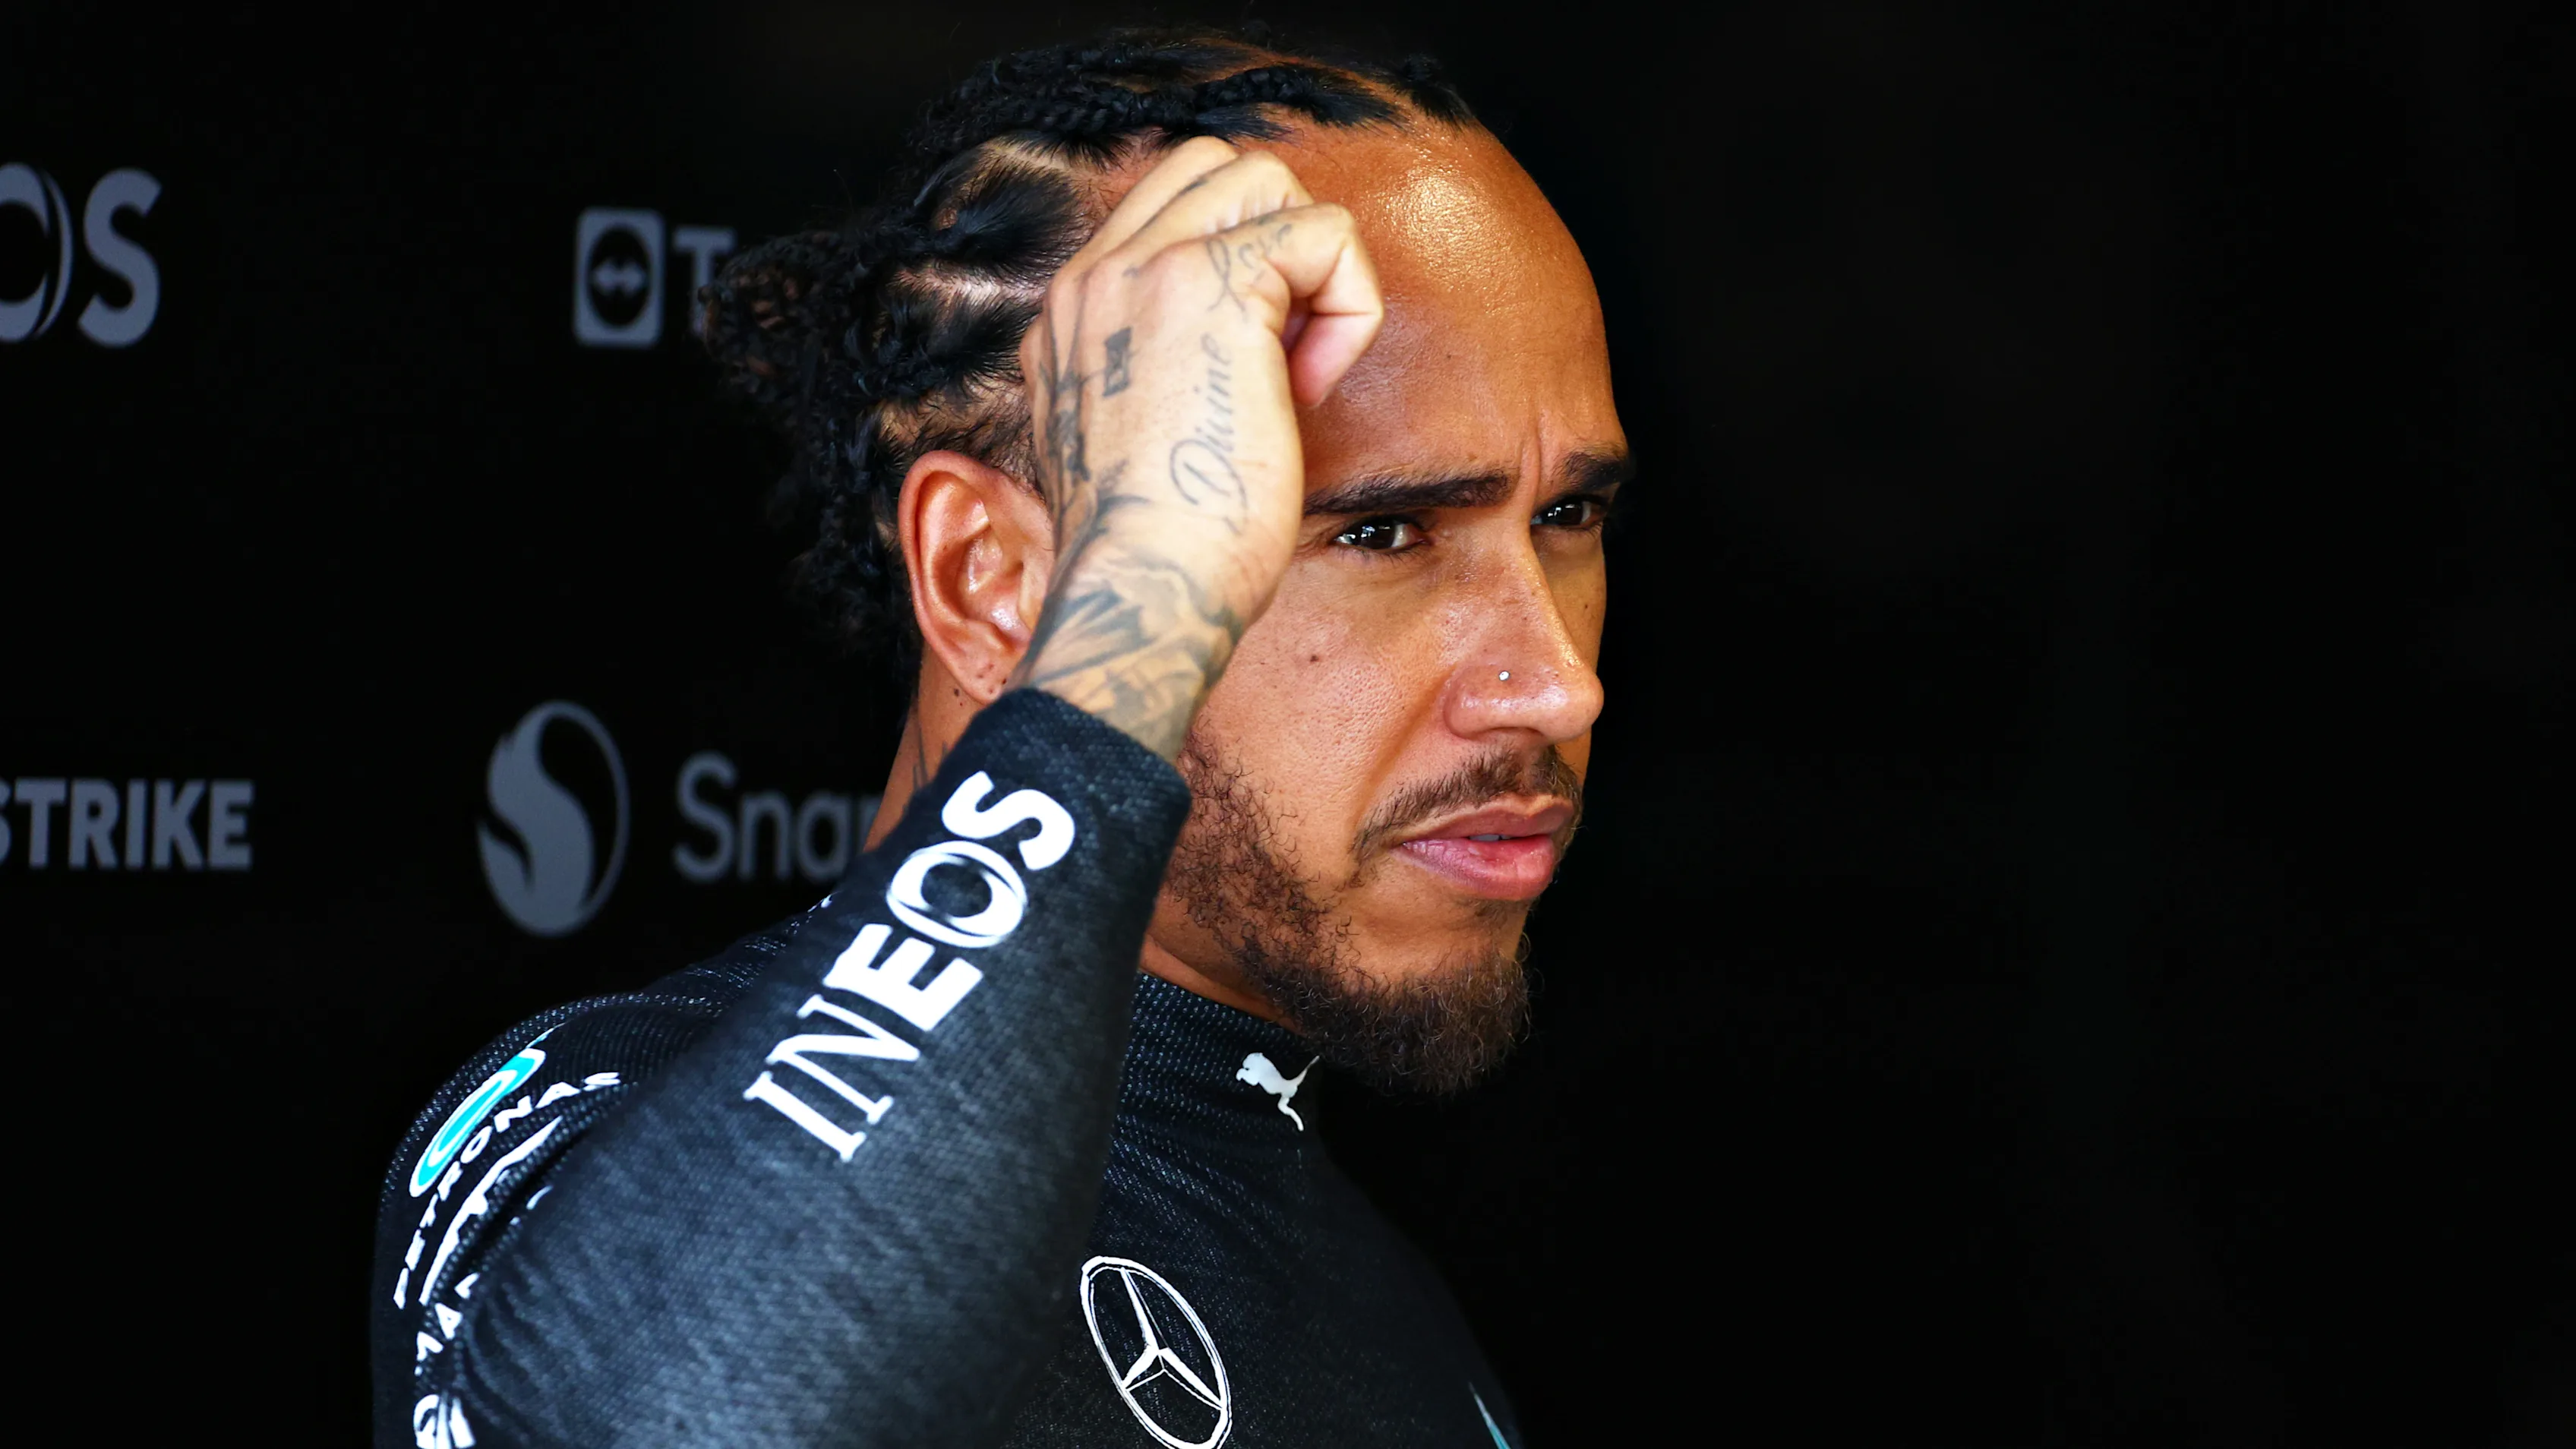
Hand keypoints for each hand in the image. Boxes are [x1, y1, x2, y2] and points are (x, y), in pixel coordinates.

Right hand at [1010, 137, 1383, 759]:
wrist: (1144, 595)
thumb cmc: (1157, 557)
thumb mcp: (1134, 446)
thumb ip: (1156, 376)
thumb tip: (1242, 350)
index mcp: (1072, 315)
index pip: (1166, 208)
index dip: (1236, 266)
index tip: (1245, 379)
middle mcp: (1093, 279)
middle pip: (1215, 167)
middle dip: (1277, 242)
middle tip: (1284, 355)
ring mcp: (1146, 273)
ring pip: (1267, 178)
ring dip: (1311, 270)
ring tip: (1297, 372)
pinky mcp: (1216, 289)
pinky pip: (1326, 233)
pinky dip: (1349, 306)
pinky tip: (1312, 389)